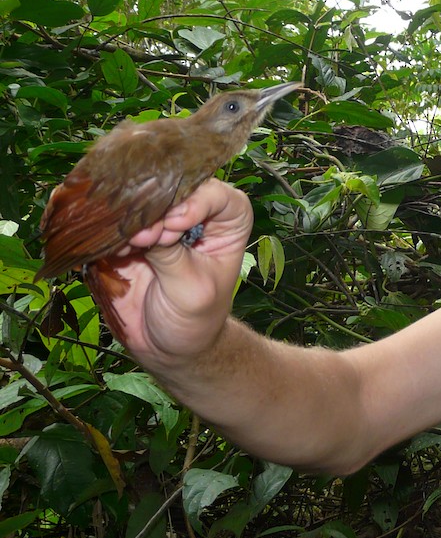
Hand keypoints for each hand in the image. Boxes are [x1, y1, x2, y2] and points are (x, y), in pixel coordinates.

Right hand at [109, 179, 251, 364]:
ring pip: (145, 204)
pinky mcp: (132, 239)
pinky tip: (116, 249)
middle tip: (147, 234)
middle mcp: (195, 217)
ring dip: (134, 220)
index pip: (219, 195)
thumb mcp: (191, 289)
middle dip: (160, 208)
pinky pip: (120, 225)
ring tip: (131, 245)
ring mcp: (160, 226)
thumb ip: (172, 255)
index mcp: (227, 224)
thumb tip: (146, 226)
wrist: (169, 347)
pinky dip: (116, 233)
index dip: (198, 200)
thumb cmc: (196, 319)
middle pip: (177, 191)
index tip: (178, 222)